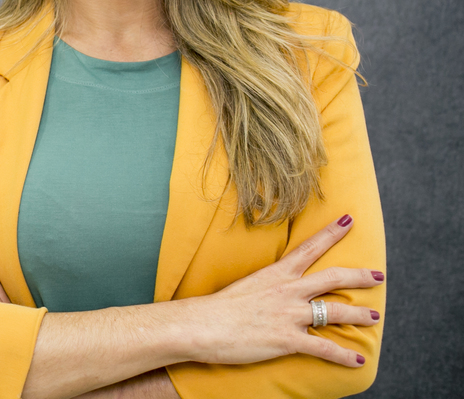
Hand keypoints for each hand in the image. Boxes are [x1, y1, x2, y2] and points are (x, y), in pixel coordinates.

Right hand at [183, 214, 382, 367]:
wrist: (201, 324)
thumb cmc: (216, 308)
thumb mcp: (244, 287)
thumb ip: (264, 288)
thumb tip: (272, 293)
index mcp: (276, 274)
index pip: (309, 248)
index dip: (331, 233)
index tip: (349, 220)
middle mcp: (288, 291)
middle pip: (333, 278)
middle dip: (359, 275)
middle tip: (378, 274)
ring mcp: (290, 315)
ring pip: (336, 312)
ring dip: (359, 315)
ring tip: (374, 317)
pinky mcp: (288, 339)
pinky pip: (325, 348)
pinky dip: (343, 356)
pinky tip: (356, 361)